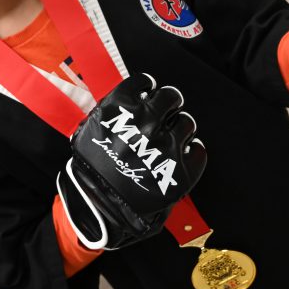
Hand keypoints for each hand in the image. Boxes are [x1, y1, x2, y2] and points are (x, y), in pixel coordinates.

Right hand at [56, 74, 206, 249]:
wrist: (98, 206)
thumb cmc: (90, 170)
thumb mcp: (90, 129)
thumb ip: (112, 110)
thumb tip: (133, 98)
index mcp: (121, 108)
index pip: (144, 82)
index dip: (148, 87)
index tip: (148, 93)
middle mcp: (146, 121)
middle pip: (172, 97)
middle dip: (170, 102)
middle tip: (167, 111)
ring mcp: (166, 145)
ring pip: (187, 122)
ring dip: (180, 127)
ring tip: (172, 135)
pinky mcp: (180, 170)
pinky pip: (198, 150)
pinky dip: (192, 150)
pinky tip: (183, 153)